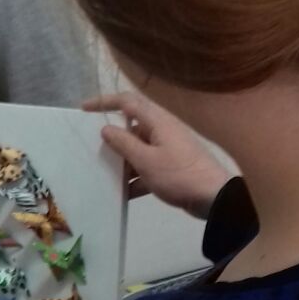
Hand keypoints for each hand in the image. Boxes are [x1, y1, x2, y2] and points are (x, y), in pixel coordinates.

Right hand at [85, 93, 229, 218]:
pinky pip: (148, 168)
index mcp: (157, 121)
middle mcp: (162, 130)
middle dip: (113, 139)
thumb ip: (124, 143)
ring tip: (104, 176)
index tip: (84, 109)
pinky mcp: (172, 167)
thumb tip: (106, 128)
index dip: (104, 101)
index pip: (127, 102)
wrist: (214, 198)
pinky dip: (136, 179)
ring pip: (138, 150)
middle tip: (93, 150)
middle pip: (131, 127)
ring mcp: (168, 149)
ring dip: (123, 162)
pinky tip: (124, 195)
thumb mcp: (146, 160)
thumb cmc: (178, 175)